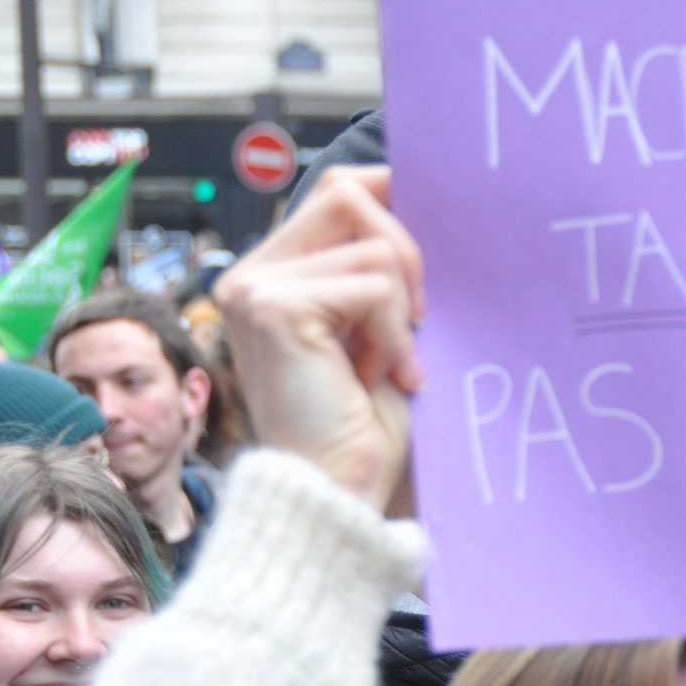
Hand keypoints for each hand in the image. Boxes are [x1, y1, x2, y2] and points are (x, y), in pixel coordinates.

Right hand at [214, 166, 425, 510]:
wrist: (339, 491)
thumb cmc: (364, 425)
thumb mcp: (379, 333)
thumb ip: (383, 276)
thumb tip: (427, 211)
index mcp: (274, 276)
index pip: (336, 193)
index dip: (391, 197)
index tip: (434, 236)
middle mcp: (252, 275)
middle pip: (347, 194)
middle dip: (406, 249)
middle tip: (421, 318)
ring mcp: (256, 288)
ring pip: (373, 246)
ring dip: (402, 311)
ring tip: (391, 364)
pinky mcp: (276, 307)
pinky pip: (374, 286)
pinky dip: (395, 333)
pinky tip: (383, 376)